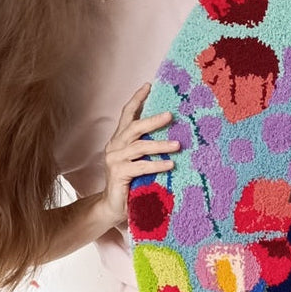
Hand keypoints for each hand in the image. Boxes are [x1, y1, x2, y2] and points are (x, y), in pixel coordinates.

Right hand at [99, 84, 179, 226]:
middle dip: (153, 120)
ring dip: (160, 145)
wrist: (113, 206)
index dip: (137, 99)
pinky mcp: (118, 174)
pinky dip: (156, 165)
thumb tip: (174, 134)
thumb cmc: (131, 182)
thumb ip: (148, 146)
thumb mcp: (140, 160)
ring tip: (177, 145)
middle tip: (171, 115)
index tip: (148, 85)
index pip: (127, 114)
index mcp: (120, 139)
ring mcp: (114, 159)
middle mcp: (114, 146)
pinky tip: (170, 164)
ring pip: (139, 147)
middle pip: (134, 127)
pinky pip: (140, 166)